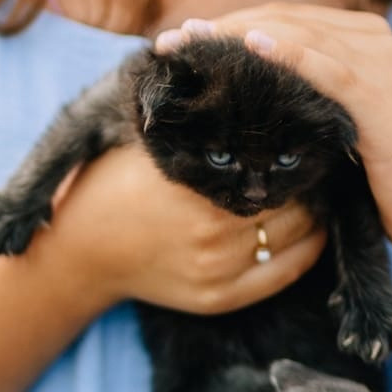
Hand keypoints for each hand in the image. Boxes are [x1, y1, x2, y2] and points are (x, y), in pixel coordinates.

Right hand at [45, 139, 326, 316]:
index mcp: (194, 185)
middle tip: (311, 155)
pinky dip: (308, 246)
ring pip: (298, 231)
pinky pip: (287, 271)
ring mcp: (217, 270)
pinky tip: (311, 226)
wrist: (79, 251)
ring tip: (310, 187)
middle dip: (302, 174)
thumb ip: (196, 123)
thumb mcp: (149, 144)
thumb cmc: (114, 185)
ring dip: (310, 208)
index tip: (297, 127)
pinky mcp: (219, 298)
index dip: (289, 140)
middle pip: (291, 194)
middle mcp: (211, 230)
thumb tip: (252, 93)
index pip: (271, 156)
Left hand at [157, 9, 391, 309]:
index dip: (225, 27)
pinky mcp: (385, 100)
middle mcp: (372, 40)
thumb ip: (301, 100)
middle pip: (281, 20)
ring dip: (239, 37)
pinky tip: (252, 48)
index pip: (279, 20)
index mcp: (360, 39)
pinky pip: (331, 69)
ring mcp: (382, 66)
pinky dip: (292, 53)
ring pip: (297, 36)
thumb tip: (239, 97)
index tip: (176, 43)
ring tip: (190, 44)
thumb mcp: (336, 127)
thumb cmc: (389, 179)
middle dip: (221, 29)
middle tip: (168, 43)